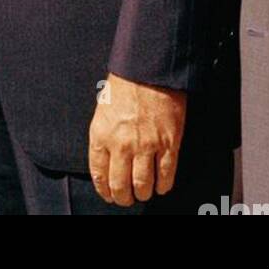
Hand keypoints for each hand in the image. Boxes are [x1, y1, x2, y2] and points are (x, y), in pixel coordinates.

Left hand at [87, 72, 186, 206]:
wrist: (148, 70)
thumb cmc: (124, 85)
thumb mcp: (103, 110)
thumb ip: (104, 136)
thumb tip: (108, 160)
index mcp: (101, 134)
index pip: (99, 174)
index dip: (105, 190)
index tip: (109, 195)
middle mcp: (122, 144)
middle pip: (121, 185)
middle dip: (124, 198)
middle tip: (127, 199)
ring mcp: (146, 145)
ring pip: (143, 185)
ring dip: (143, 193)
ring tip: (143, 193)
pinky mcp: (168, 144)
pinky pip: (166, 175)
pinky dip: (163, 185)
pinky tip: (161, 186)